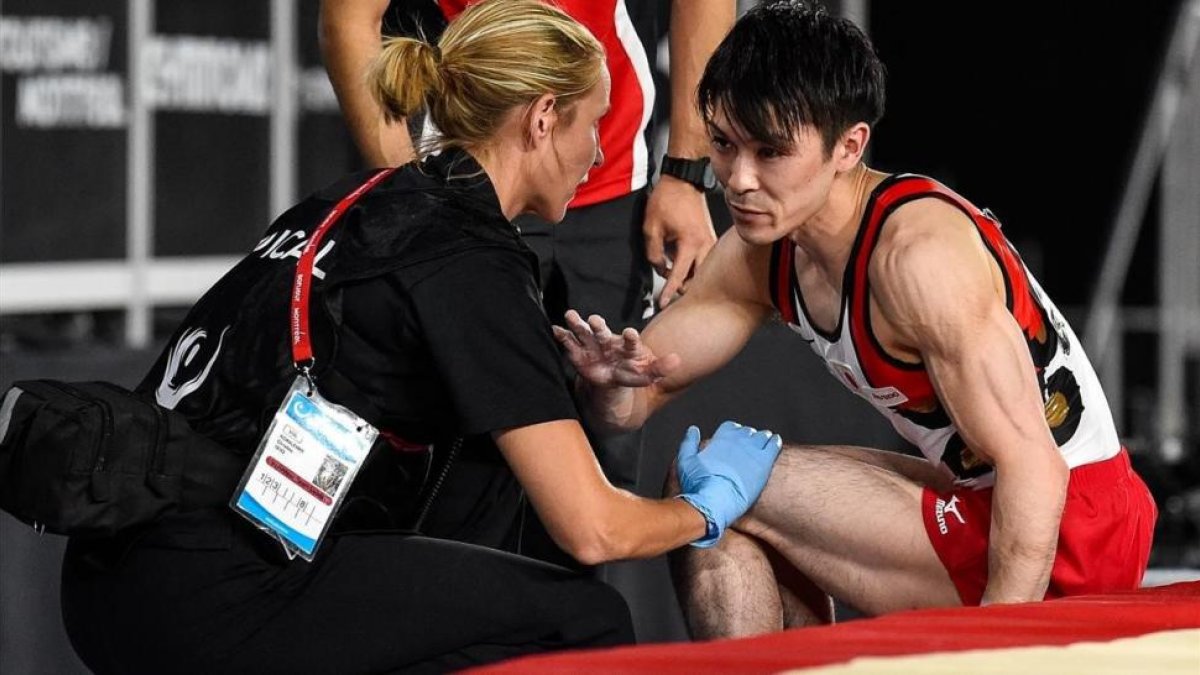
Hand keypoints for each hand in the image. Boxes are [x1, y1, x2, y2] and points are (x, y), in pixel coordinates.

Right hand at [551, 310, 680, 387]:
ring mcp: (592, 345)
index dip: (631, 338)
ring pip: (584, 332)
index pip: (630, 341)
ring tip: (570, 315)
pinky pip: (569, 343)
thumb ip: (660, 368)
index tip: (631, 333)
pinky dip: (562, 336)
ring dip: (577, 324)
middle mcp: (608, 341)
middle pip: (604, 333)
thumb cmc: (632, 370)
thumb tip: (677, 361)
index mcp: (627, 346)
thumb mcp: (647, 373)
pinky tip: (555, 330)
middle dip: (599, 327)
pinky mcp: (578, 353)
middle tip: (595, 319)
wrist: (612, 374)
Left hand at [643, 177, 717, 307]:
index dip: (668, 291)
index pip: (678, 275)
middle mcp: (705, 245)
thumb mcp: (651, 228)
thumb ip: (653, 253)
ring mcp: (710, 242)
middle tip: (667, 291)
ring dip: (689, 278)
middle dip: (682, 288)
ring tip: (673, 276)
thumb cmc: (667, 200)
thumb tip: (659, 268)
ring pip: (703, 271)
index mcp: (689, 243)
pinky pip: (705, 261)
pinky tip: (682, 264)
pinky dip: (694, 268)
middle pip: (696, 279)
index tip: (662, 303)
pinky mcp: (710, 238)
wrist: (682, 181)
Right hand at [676, 421, 782, 547]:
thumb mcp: (685, 461)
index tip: (734, 437)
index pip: (730, 427)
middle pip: (747, 432)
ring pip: (762, 436)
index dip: (733, 431)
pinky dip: (774, 441)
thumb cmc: (697, 485)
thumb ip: (688, 443)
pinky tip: (774, 442)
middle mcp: (737, 440)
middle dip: (748, 436)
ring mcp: (752, 450)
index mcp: (720, 438)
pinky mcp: (764, 463)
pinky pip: (774, 445)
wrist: (713, 503)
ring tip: (764, 442)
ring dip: (762, 437)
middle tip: (749, 444)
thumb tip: (693, 429)